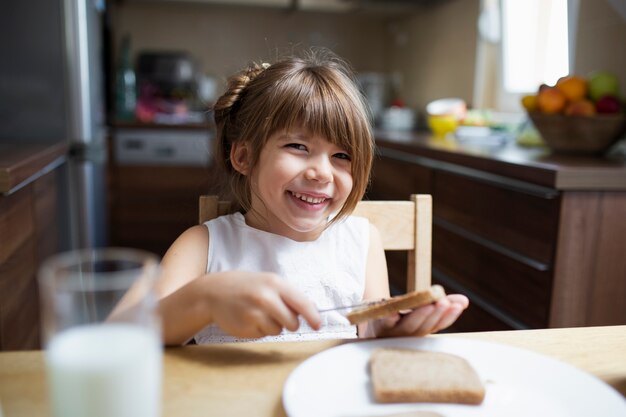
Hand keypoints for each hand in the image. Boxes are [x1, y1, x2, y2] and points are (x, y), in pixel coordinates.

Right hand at [203, 271, 320, 337]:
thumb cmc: (246, 287)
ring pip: (278, 330)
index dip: (313, 316)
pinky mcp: (246, 327)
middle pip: (293, 322)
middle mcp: (265, 298)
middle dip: (290, 323)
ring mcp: (255, 313)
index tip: (318, 325)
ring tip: (258, 313)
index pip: (301, 303)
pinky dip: (260, 330)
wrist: (214, 292)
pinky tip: (249, 318)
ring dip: (273, 326)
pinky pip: (264, 335)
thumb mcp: (268, 282)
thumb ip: (288, 295)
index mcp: (274, 283)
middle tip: (278, 315)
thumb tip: (311, 312)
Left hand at [372, 294, 468, 337]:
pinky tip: (395, 311)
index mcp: (422, 330)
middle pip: (425, 326)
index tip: (459, 305)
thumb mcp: (422, 308)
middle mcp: (410, 334)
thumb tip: (465, 300)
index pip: (439, 325)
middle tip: (444, 302)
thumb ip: (443, 304)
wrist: (373, 321)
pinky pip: (385, 321)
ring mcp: (394, 331)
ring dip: (420, 315)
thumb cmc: (402, 316)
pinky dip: (390, 317)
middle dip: (436, 314)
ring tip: (430, 304)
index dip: (449, 316)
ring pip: (409, 326)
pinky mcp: (379, 324)